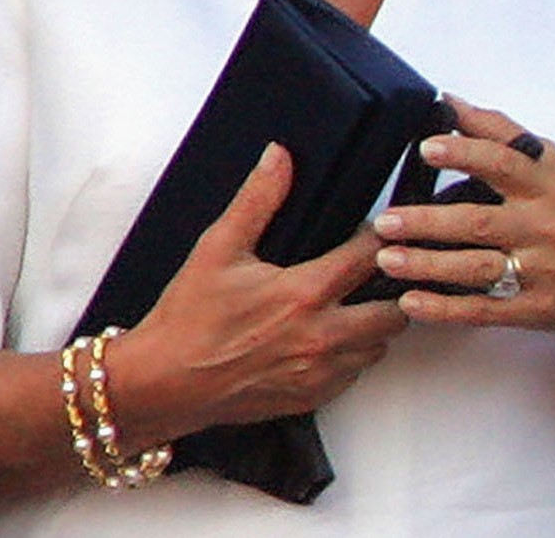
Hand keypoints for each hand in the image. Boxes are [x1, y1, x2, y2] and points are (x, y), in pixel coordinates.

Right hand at [113, 142, 408, 438]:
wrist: (160, 385)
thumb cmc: (187, 318)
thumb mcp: (218, 248)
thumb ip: (257, 199)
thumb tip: (279, 155)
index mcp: (305, 294)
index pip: (373, 258)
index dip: (386, 239)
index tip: (385, 229)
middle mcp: (321, 337)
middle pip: (394, 311)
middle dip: (394, 288)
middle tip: (382, 271)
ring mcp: (317, 374)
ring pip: (378, 347)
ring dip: (376, 324)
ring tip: (359, 302)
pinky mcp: (308, 399)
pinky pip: (352, 376)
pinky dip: (352, 356)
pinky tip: (334, 337)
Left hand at [371, 98, 554, 345]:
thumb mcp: (550, 168)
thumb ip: (501, 135)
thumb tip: (451, 103)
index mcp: (547, 186)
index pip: (504, 163)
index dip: (465, 153)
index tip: (427, 147)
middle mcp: (544, 226)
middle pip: (479, 222)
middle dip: (427, 221)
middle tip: (386, 220)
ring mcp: (540, 271)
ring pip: (476, 268)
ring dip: (427, 264)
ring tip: (387, 257)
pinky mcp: (534, 310)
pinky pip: (483, 310)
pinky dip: (445, 308)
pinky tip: (412, 302)